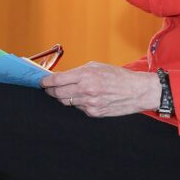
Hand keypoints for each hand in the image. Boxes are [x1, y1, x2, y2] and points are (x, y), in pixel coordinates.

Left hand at [39, 61, 161, 117]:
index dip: (45, 82)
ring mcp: (89, 104)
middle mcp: (86, 90)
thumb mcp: (96, 66)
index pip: (56, 80)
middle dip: (50, 91)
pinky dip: (78, 103)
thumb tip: (60, 76)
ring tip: (68, 91)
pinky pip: (78, 108)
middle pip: (57, 94)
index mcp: (85, 75)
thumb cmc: (118, 76)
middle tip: (48, 88)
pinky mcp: (93, 113)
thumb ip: (78, 72)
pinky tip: (86, 98)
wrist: (137, 91)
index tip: (41, 82)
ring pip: (66, 102)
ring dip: (64, 97)